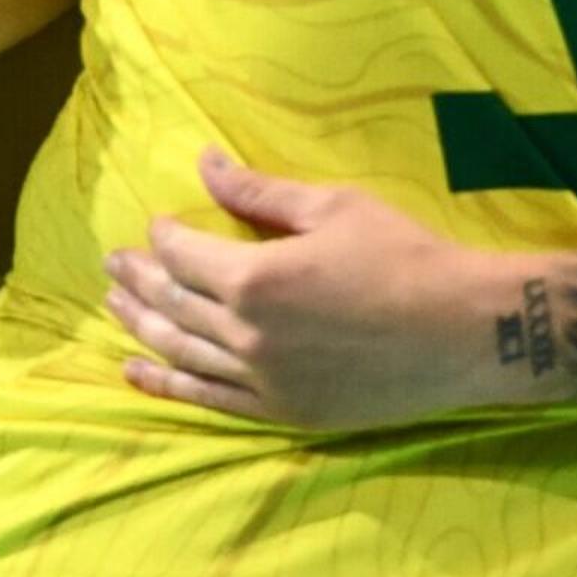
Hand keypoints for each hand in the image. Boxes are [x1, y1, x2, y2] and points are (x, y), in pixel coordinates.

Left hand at [105, 147, 530, 426]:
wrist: (464, 332)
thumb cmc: (403, 256)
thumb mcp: (331, 208)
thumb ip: (257, 193)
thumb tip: (204, 163)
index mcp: (254, 280)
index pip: (182, 255)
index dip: (162, 236)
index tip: (157, 222)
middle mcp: (246, 337)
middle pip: (170, 306)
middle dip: (136, 280)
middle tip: (111, 263)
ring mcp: (263, 383)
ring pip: (181, 355)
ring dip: (140, 328)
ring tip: (114, 306)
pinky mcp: (284, 413)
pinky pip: (209, 401)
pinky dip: (168, 384)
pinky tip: (138, 372)